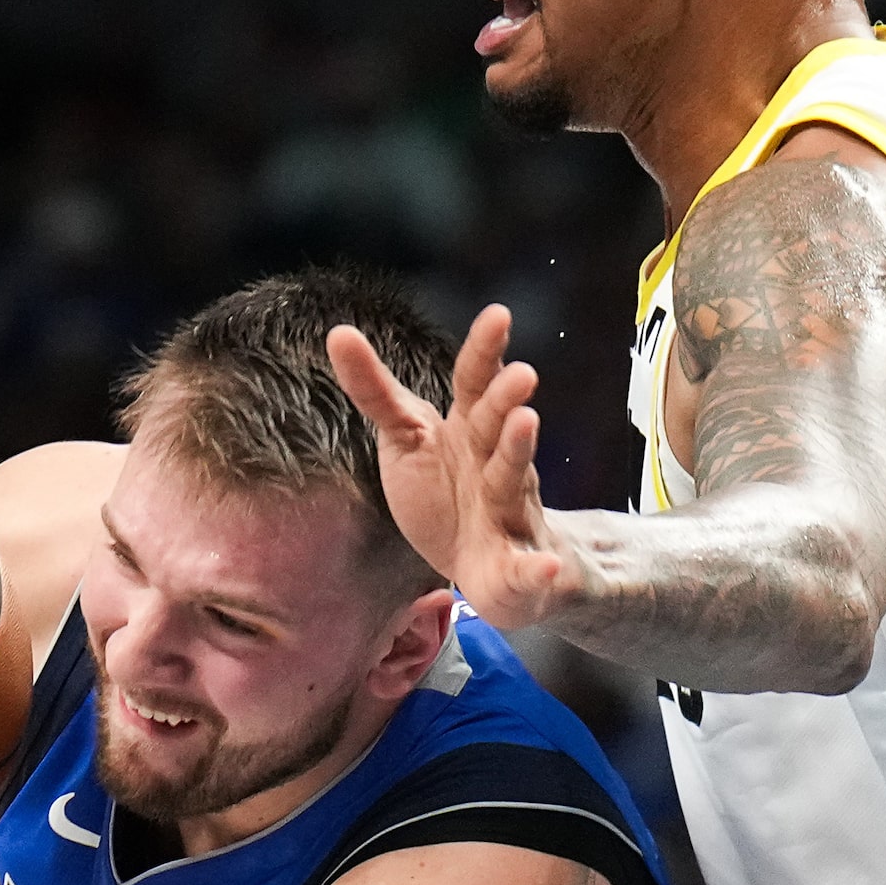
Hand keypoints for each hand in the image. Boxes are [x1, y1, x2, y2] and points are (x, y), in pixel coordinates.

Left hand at [328, 306, 572, 629]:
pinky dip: (541, 570)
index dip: (485, 350)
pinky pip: (531, 569)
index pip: (475, 382)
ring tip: (526, 423)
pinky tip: (548, 569)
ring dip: (519, 450)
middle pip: (499, 423)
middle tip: (520, 372)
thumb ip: (377, 391)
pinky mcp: (517, 567)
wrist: (486, 564)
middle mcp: (496, 461)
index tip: (498, 314)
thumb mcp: (406, 438)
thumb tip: (338, 332)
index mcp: (469, 428)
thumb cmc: (445, 490)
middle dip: (507, 398)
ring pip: (513, 478)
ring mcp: (510, 511)